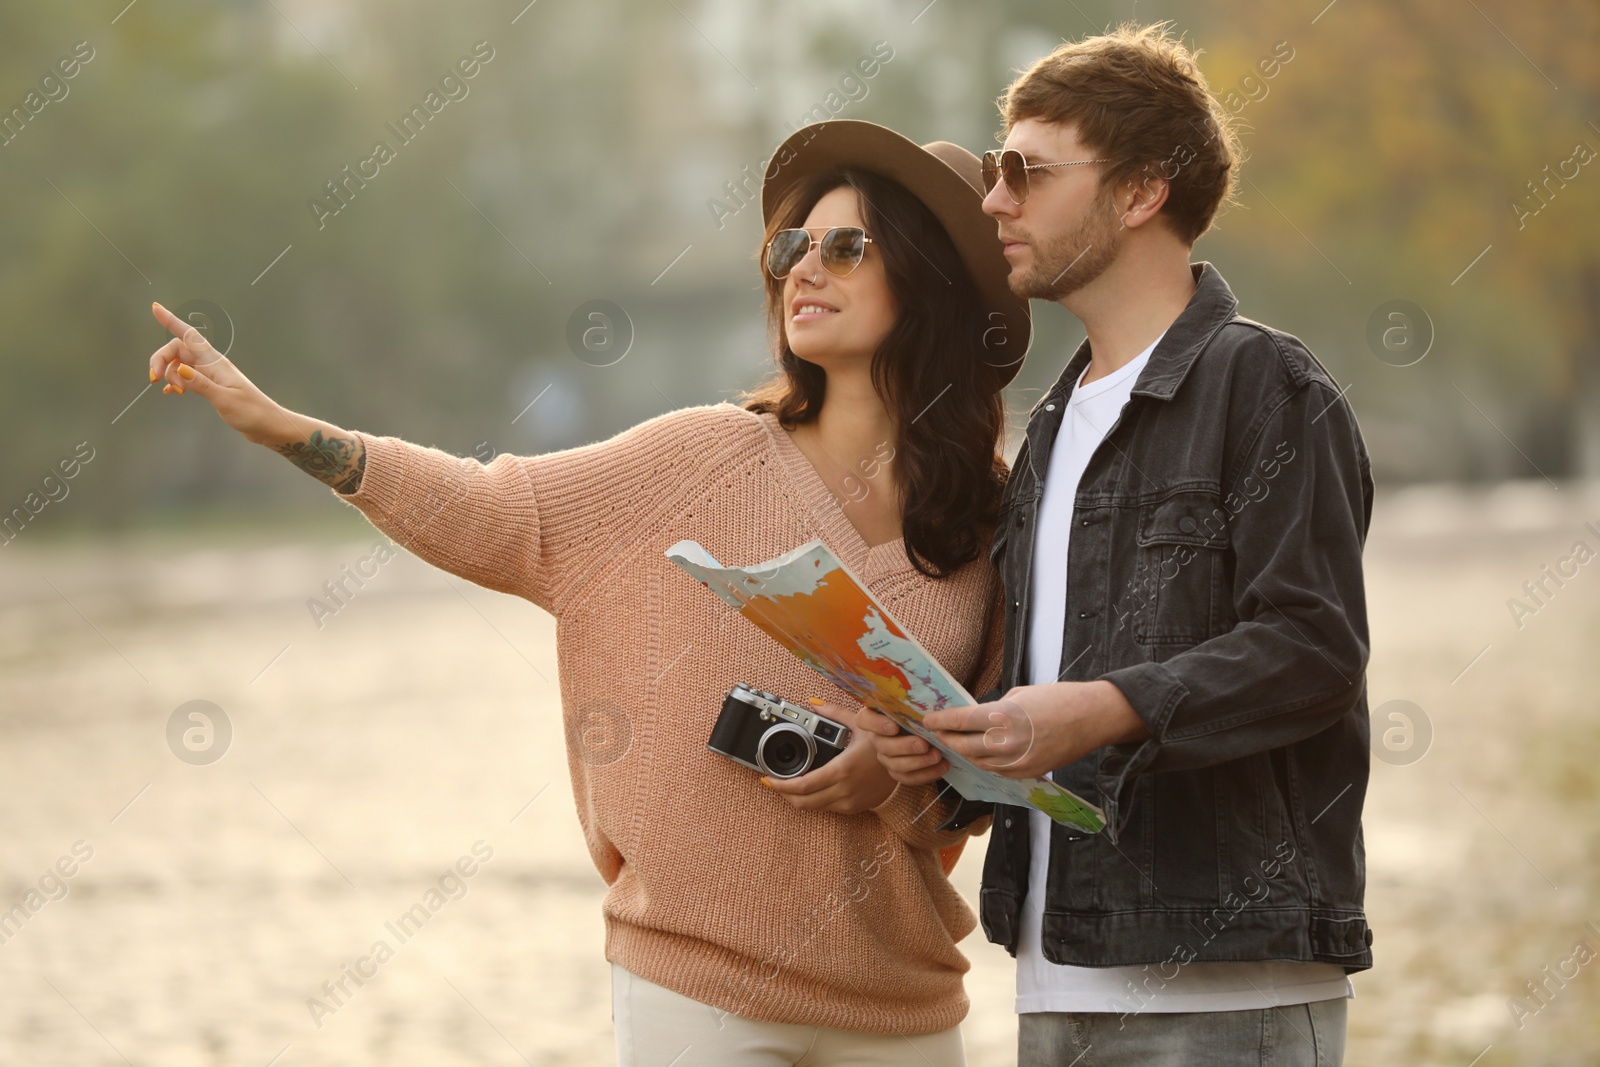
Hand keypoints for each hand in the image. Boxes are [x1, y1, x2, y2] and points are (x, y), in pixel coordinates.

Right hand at [147, 301, 286, 444]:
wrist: (268, 425)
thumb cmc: (252, 412)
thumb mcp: (225, 400)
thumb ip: (201, 385)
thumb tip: (179, 369)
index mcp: (215, 363)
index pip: (189, 336)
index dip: (171, 321)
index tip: (155, 308)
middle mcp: (211, 365)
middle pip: (177, 350)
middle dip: (161, 360)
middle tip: (154, 380)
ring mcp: (210, 375)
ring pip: (179, 364)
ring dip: (170, 376)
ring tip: (177, 394)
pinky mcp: (211, 387)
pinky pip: (186, 378)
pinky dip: (176, 383)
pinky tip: (172, 393)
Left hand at [761, 700, 896, 814]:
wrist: (907, 766)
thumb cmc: (884, 745)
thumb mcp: (860, 724)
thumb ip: (834, 713)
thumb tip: (814, 703)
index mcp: (842, 770)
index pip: (804, 786)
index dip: (781, 786)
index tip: (768, 780)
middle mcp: (844, 790)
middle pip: (803, 802)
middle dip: (783, 794)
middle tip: (773, 783)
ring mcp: (849, 802)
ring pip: (813, 808)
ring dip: (796, 798)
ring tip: (787, 785)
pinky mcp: (853, 808)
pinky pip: (826, 808)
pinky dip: (813, 800)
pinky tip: (808, 789)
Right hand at [855, 704, 948, 786]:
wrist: (928, 728)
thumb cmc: (920, 709)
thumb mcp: (916, 699)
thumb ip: (915, 696)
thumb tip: (925, 687)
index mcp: (876, 715)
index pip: (864, 720)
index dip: (877, 725)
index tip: (894, 727)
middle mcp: (877, 738)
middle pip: (882, 745)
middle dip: (904, 746)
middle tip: (924, 744)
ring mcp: (886, 756)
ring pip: (895, 764)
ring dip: (918, 762)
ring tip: (937, 756)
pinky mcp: (898, 771)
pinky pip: (907, 778)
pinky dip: (926, 774)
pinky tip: (942, 766)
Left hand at [919, 681, 1149, 779]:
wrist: (1092, 718)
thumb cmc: (1058, 698)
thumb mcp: (1019, 695)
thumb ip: (994, 708)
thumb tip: (976, 717)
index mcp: (1003, 717)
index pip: (961, 721)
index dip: (941, 721)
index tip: (928, 720)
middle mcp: (1007, 743)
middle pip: (964, 746)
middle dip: (947, 740)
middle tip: (937, 733)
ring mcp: (1017, 762)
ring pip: (979, 762)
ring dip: (964, 753)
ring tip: (954, 744)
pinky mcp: (1027, 774)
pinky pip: (997, 771)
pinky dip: (985, 762)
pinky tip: (979, 754)